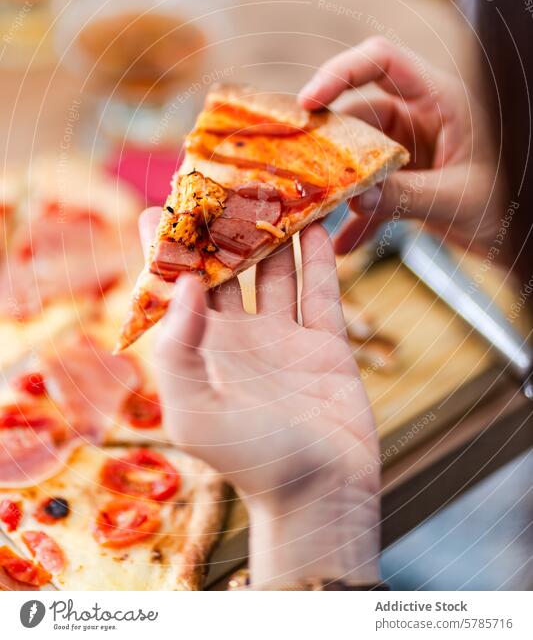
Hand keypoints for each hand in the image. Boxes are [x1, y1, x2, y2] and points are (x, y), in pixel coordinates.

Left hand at [140, 212, 380, 586]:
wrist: (322, 495)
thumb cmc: (253, 463)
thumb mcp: (194, 413)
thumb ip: (178, 350)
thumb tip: (183, 284)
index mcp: (203, 349)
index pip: (178, 288)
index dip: (168, 250)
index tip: (162, 205)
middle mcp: (240, 337)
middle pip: (228, 268)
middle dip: (225, 228)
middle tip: (226, 178)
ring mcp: (284, 338)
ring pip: (276, 271)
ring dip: (274, 234)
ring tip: (274, 189)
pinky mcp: (325, 345)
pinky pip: (321, 292)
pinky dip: (320, 259)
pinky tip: (317, 225)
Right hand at [299, 36, 499, 253]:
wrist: (526, 236)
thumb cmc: (509, 204)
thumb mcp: (457, 199)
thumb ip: (405, 197)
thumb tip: (353, 198)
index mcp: (440, 98)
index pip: (381, 60)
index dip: (339, 72)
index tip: (308, 103)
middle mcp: (420, 114)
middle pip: (358, 112)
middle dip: (328, 143)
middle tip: (299, 170)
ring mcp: (411, 146)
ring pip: (358, 155)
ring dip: (340, 187)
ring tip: (318, 215)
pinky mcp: (406, 176)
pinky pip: (372, 189)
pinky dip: (360, 215)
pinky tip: (348, 245)